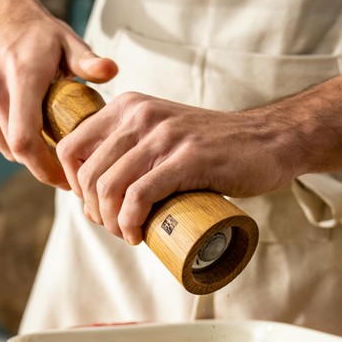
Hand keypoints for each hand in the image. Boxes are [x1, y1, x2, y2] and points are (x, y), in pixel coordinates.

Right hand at [0, 0, 117, 187]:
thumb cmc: (36, 32)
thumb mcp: (67, 41)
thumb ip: (88, 60)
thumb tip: (112, 70)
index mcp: (21, 77)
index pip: (25, 139)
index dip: (45, 168)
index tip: (67, 180)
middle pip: (17, 149)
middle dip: (43, 165)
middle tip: (69, 169)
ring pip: (4, 146)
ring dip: (27, 154)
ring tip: (52, 147)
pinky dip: (10, 141)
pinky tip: (29, 129)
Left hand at [54, 92, 297, 243]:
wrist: (269, 140)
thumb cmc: (215, 147)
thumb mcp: (164, 132)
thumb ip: (133, 147)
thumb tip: (94, 194)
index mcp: (128, 107)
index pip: (72, 147)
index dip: (73, 186)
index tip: (95, 208)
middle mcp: (141, 115)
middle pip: (88, 174)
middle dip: (93, 212)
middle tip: (115, 228)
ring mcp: (165, 136)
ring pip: (109, 187)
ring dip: (110, 223)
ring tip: (128, 235)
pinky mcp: (187, 159)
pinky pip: (139, 195)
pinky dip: (130, 223)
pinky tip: (138, 235)